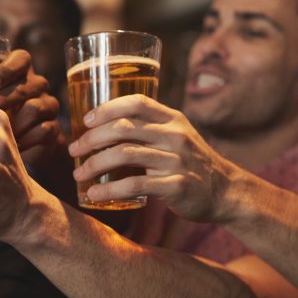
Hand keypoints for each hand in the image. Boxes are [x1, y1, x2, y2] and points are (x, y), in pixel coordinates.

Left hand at [0, 49, 59, 152]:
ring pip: (37, 107)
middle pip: (30, 84)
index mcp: (18, 72)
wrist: (17, 154)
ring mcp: (48, 107)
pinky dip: (26, 140)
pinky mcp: (54, 130)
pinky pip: (46, 130)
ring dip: (15, 122)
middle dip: (6, 99)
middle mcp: (36, 86)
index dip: (7, 69)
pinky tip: (11, 148)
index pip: (21, 59)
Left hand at [67, 94, 238, 222]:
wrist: (225, 192)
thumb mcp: (175, 137)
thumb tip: (102, 130)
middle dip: (91, 139)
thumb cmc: (190, 164)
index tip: (85, 121)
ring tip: (78, 174)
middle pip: (124, 128)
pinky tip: (94, 194)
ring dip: (94, 164)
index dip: (106, 109)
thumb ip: (148, 130)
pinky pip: (135, 184)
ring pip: (125, 155)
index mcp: (172, 119)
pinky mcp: (176, 185)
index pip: (136, 103)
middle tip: (72, 151)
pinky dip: (110, 189)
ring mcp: (177, 160)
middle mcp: (175, 135)